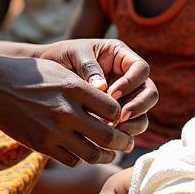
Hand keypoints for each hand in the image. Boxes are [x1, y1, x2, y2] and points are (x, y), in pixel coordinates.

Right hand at [0, 54, 134, 166]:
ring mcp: (53, 130)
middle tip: (128, 144)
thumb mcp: (63, 73)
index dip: (122, 116)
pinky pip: (71, 160)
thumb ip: (87, 89)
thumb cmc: (34, 77)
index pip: (113, 109)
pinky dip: (82, 159)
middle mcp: (67, 111)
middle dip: (123, 143)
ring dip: (106, 156)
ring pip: (92, 153)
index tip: (123, 119)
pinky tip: (84, 153)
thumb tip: (114, 106)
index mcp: (75, 88)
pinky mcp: (42, 145)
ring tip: (110, 154)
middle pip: (108, 136)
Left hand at [35, 38, 157, 141]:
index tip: (113, 93)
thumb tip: (103, 88)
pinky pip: (128, 125)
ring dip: (134, 123)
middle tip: (120, 117)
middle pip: (149, 92)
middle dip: (139, 106)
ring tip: (115, 130)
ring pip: (142, 112)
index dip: (131, 82)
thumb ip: (89, 68)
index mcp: (122, 57)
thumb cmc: (63, 56)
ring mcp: (125, 97)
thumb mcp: (75, 54)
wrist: (46, 74)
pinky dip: (123, 133)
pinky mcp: (116, 114)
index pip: (140, 69)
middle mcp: (128, 77)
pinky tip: (108, 139)